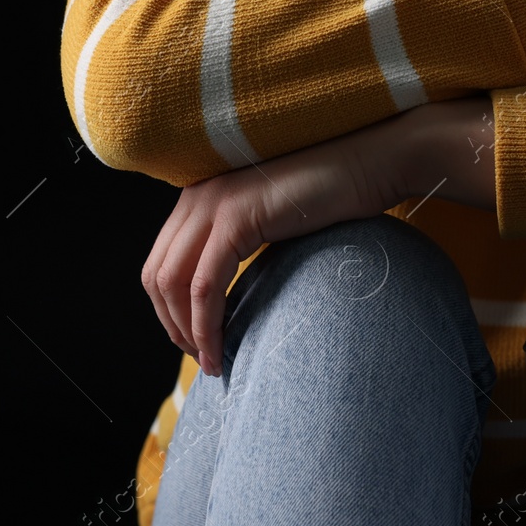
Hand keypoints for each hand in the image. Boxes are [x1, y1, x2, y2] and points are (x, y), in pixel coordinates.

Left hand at [141, 114, 415, 377]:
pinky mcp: (235, 219)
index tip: (195, 341)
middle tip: (202, 357)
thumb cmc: (334, 198)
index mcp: (200, 197)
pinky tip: (221, 346)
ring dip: (187, 331)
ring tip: (212, 360)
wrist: (369, 166)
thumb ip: (240, 247)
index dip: (169, 310)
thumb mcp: (272, 224)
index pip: (161, 263)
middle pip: (156, 276)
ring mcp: (212, 205)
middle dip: (173, 325)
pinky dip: (206, 324)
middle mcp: (196, 197)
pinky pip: (204, 286)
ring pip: (173, 284)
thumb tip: (224, 299)